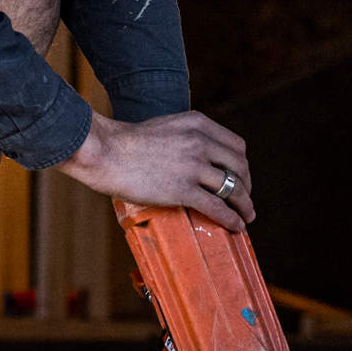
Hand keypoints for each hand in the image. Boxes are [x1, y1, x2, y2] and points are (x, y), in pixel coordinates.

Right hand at [57, 108, 253, 229]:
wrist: (104, 151)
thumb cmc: (125, 142)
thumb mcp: (164, 127)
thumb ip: (184, 137)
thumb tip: (194, 157)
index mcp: (197, 124)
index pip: (236, 146)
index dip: (242, 165)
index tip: (240, 177)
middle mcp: (200, 142)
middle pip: (240, 167)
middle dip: (247, 185)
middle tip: (244, 198)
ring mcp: (193, 166)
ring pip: (233, 188)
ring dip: (245, 205)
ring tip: (246, 216)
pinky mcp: (183, 189)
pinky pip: (218, 207)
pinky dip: (231, 219)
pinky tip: (236, 226)